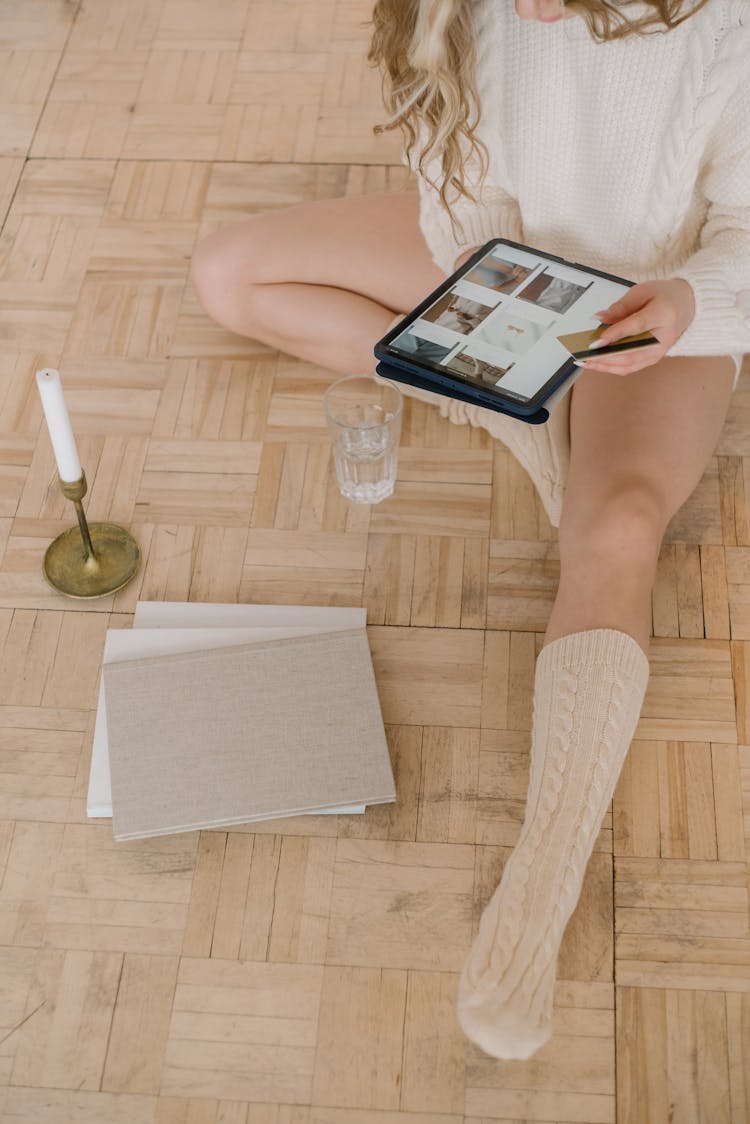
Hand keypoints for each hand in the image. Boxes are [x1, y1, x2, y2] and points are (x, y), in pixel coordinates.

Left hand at [577, 278, 694, 374]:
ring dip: (605, 365)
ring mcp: (659, 351)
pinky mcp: (653, 359)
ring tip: (585, 361)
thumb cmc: (664, 296)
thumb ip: (620, 306)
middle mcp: (664, 337)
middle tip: (584, 354)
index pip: (637, 326)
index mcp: (664, 313)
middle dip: (606, 355)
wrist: (686, 305)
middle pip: (632, 351)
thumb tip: (599, 318)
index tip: (598, 340)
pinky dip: (611, 368)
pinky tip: (596, 364)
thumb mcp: (642, 291)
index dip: (616, 334)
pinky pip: (630, 367)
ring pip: (630, 363)